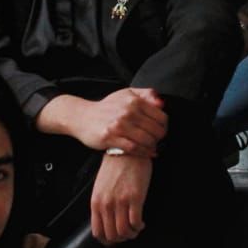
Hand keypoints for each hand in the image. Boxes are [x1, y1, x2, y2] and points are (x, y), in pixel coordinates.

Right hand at [43, 89, 167, 155]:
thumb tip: (162, 103)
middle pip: (156, 131)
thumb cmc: (107, 107)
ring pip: (147, 140)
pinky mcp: (110, 138)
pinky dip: (143, 152)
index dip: (164, 127)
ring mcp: (119, 125)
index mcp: (135, 101)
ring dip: (152, 147)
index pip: (162, 117)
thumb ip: (146, 94)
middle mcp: (128, 112)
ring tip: (151, 148)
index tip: (160, 131)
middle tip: (156, 141)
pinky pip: (134, 148)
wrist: (82, 116)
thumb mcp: (126, 94)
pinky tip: (146, 153)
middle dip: (159, 139)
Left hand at [90, 154, 152, 244]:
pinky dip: (139, 226)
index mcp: (96, 203)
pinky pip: (136, 222)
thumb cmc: (114, 168)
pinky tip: (141, 222)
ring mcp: (120, 202)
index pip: (98, 232)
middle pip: (113, 235)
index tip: (116, 237)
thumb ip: (102, 204)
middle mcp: (106, 204)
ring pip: (124, 231)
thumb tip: (107, 222)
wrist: (125, 152)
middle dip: (122, 238)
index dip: (108, 240)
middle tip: (128, 233)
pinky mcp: (134, 198)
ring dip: (132, 234)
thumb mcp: (100, 188)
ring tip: (136, 228)